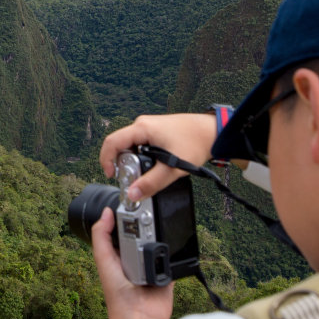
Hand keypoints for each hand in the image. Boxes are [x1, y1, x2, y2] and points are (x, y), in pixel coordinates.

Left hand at [91, 208, 174, 318]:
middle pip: (143, 232)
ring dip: (161, 238)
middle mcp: (136, 258)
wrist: (140, 318)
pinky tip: (170, 247)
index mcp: (119, 254)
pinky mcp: (168, 272)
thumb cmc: (118, 295)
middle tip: (147, 220)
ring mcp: (153, 264)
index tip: (133, 204)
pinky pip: (173, 257)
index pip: (123, 228)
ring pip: (160, 242)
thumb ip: (101, 236)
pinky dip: (173, 252)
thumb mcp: (104, 260)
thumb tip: (106, 212)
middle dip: (146, 226)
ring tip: (155, 239)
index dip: (127, 216)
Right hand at [99, 112, 217, 201]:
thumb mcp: (172, 168)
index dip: (106, 160)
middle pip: (120, 145)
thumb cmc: (195, 142)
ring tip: (144, 174)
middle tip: (130, 179)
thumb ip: (151, 183)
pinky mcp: (156, 132)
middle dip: (121, 164)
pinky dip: (141, 157)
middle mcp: (143, 125)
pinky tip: (153, 166)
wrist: (212, 132)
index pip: (112, 142)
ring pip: (130, 145)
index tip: (112, 175)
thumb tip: (133, 193)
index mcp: (142, 128)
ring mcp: (149, 127)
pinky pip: (140, 144)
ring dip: (132, 161)